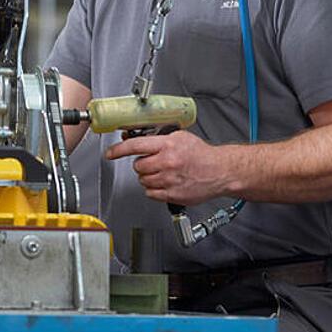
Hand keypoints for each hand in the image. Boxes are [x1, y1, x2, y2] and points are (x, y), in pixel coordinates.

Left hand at [105, 130, 234, 205]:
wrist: (220, 171)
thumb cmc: (202, 155)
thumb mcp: (180, 137)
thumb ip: (159, 138)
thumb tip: (136, 138)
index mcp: (168, 145)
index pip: (136, 146)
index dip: (119, 150)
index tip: (110, 153)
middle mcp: (167, 163)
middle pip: (138, 166)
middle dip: (143, 165)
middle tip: (155, 163)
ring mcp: (169, 180)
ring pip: (143, 180)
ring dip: (149, 177)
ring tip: (164, 173)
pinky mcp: (172, 194)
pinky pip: (150, 193)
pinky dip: (154, 189)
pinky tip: (166, 183)